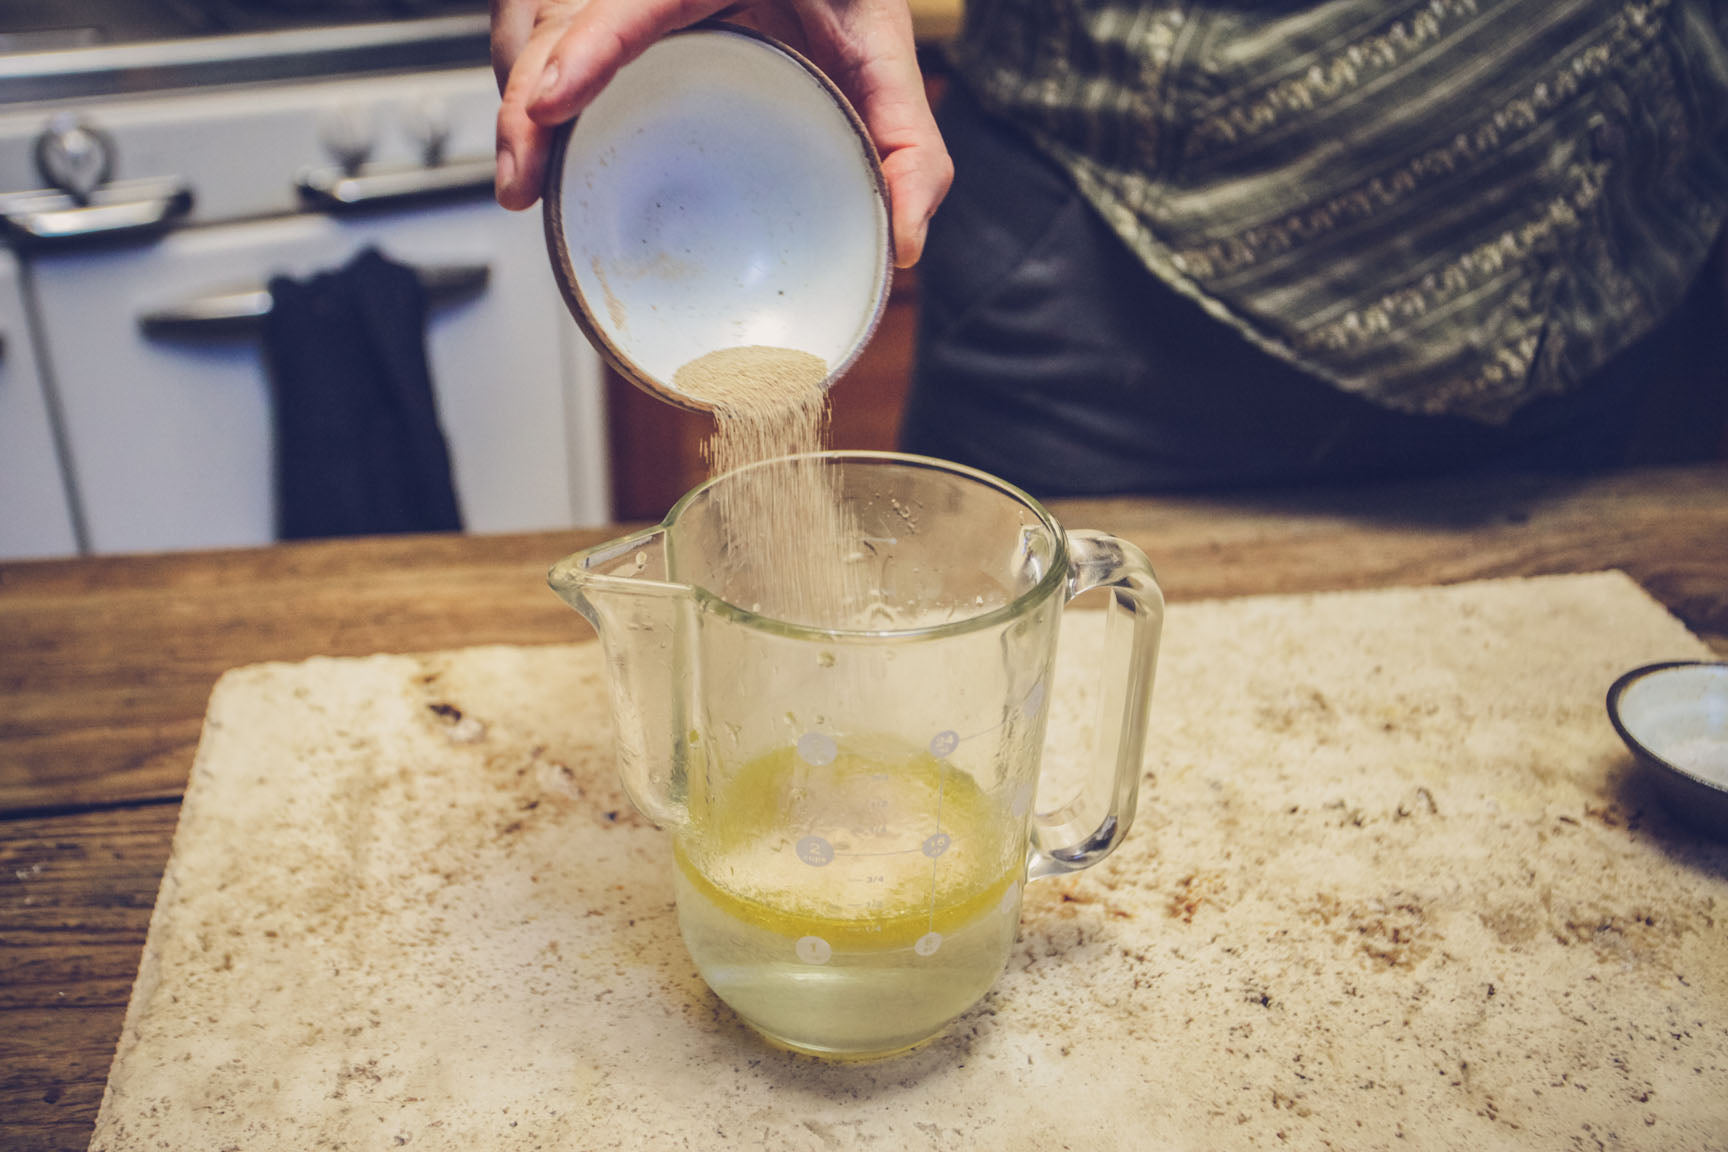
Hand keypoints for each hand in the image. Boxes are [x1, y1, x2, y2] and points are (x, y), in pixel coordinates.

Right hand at [491, 0, 951, 266]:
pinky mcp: (604, 9)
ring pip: (539, 33)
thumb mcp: (885, 49)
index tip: (549, 102)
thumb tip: (901, 242)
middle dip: (528, 103)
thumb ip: (912, 145)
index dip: (586, 47)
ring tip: (525, 176)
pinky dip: (534, 90)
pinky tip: (538, 139)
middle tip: (524, 179)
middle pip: (561, 23)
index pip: (635, 1)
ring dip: (521, 104)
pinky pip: (544, 39)